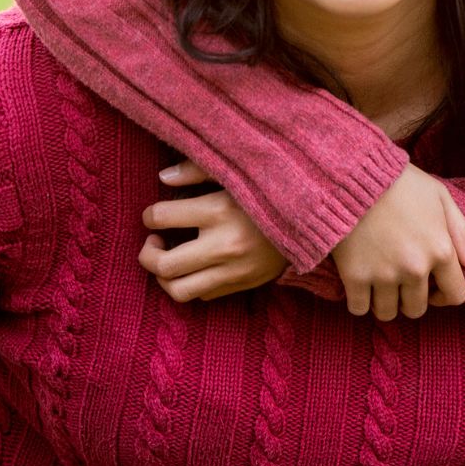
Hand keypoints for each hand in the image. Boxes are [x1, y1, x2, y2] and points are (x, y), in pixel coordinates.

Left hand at [137, 160, 286, 301]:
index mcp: (219, 210)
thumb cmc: (272, 189)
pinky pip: (203, 295)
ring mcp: (234, 270)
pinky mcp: (244, 284)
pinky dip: (192, 283)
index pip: (160, 217)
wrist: (316, 218)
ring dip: (165, 277)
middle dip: (148, 253)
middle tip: (155, 241)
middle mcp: (223, 245)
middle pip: (163, 265)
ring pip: (178, 290)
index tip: (155, 214)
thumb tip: (162, 177)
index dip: (149, 215)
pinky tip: (197, 266)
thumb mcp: (237, 172)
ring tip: (170, 259)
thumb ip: (198, 170)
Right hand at [331, 163, 464, 320]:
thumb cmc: (400, 183)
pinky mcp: (354, 277)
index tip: (433, 290)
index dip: (445, 296)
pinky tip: (360, 285)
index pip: (455, 295)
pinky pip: (359, 309)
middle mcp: (416, 268)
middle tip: (401, 282)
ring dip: (385, 303)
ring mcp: (384, 275)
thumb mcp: (440, 196)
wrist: (353, 176)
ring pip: (388, 313)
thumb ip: (460, 231)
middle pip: (417, 309)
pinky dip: (359, 302)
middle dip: (411, 299)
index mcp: (441, 250)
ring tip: (380, 285)